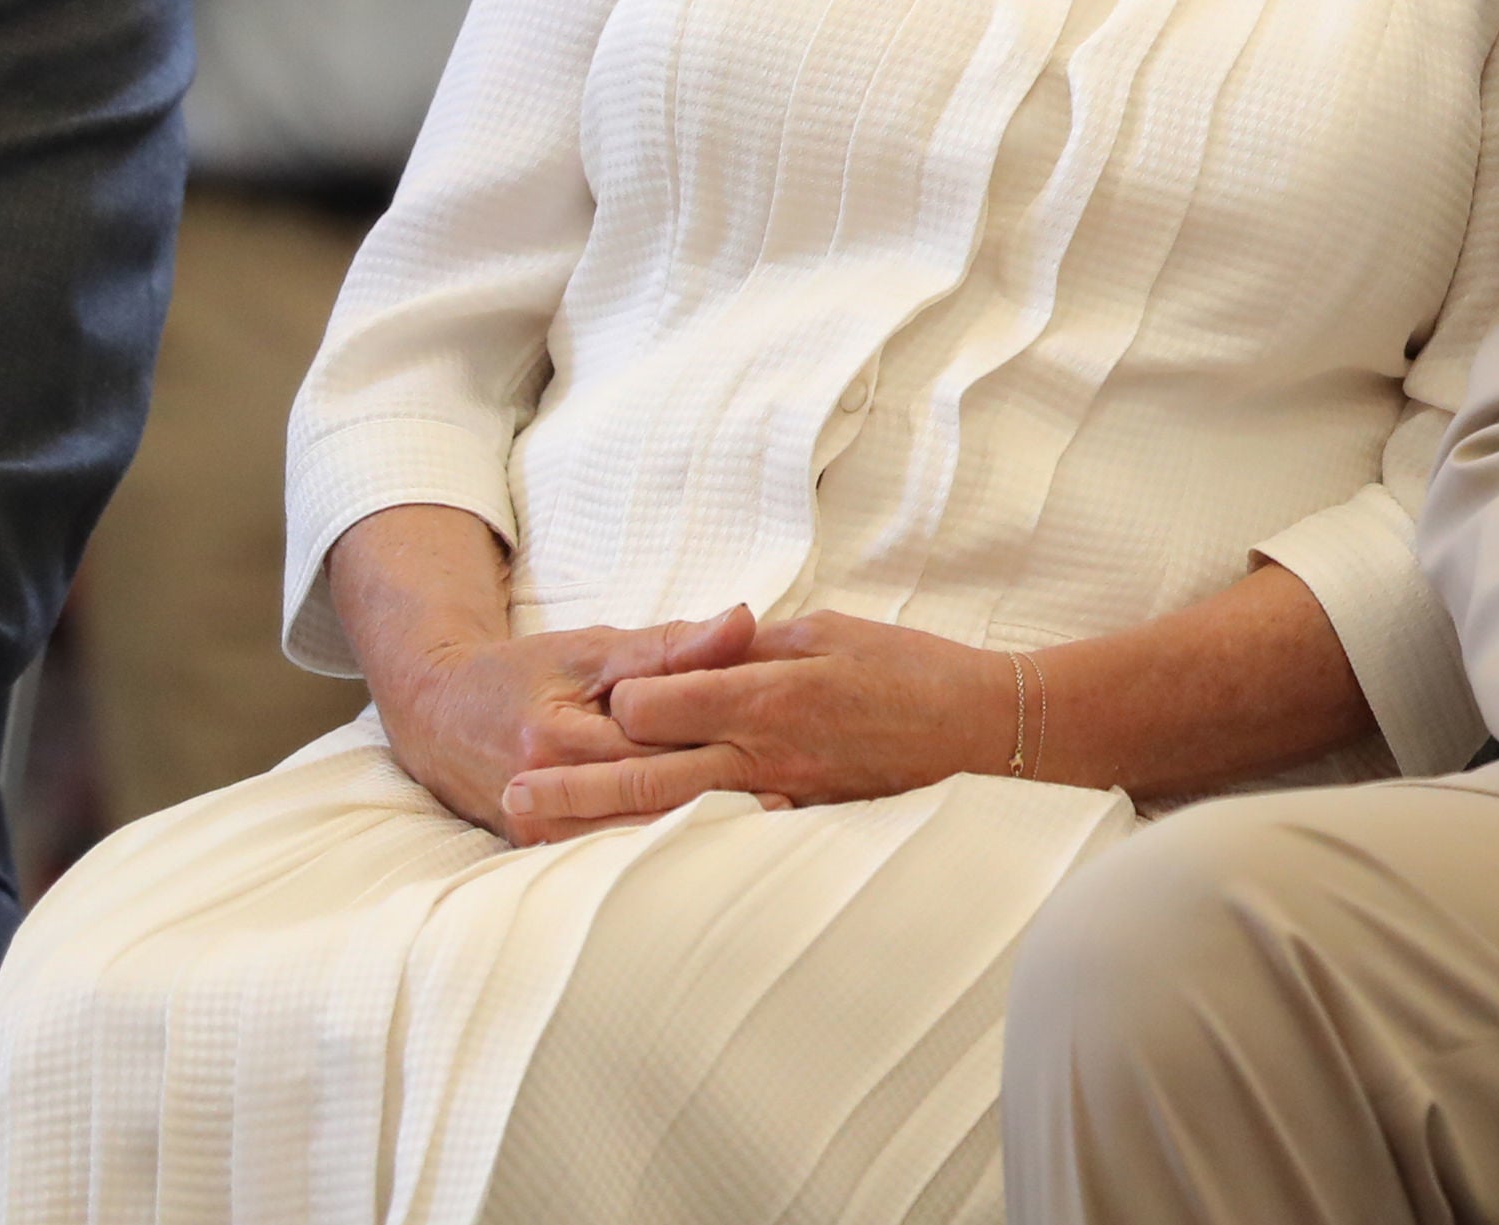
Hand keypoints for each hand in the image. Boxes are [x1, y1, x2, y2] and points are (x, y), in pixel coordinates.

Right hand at [382, 605, 759, 843]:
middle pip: (646, 809)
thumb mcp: (593, 649)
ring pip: (632, 843)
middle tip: (789, 803)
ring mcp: (539, 838)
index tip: (782, 750)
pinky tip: (713, 846)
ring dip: (695, 836)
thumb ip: (669, 645)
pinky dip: (660, 848)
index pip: (652, 753)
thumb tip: (742, 622)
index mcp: (556, 742)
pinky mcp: (540, 855)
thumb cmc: (524, 673)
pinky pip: (611, 854)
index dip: (716, 752)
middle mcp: (544, 800)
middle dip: (716, 806)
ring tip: (768, 827)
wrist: (438, 713)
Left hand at [498, 610, 1016, 838]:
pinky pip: (723, 847)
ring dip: (603, 828)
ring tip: (543, 833)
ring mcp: (780, 802)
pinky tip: (635, 867)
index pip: (656, 702)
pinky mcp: (801, 831)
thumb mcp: (831, 631)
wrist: (986, 730)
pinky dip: (675, 854)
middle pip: (646, 774)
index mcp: (764, 694)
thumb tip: (700, 644)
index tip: (604, 695)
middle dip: (573, 786)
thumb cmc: (912, 669)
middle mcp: (762, 756)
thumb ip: (755, 645)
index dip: (620, 698)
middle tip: (511, 791)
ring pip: (673, 820)